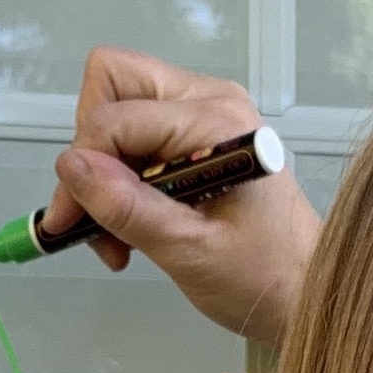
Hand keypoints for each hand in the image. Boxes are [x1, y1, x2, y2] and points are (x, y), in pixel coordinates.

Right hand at [44, 47, 322, 354]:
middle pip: (112, 81)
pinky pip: (135, 133)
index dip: (81, 168)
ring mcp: (203, 112)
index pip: (115, 117)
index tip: (69, 223)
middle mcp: (210, 100)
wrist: (304, 290)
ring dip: (103, 172)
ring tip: (117, 235)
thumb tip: (71, 166)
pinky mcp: (196, 133)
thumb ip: (128, 207)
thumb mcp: (188, 250)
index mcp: (216, 121)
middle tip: (93, 214)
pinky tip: (132, 226)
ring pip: (116, 108)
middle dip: (89, 150)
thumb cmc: (262, 276)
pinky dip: (120, 179)